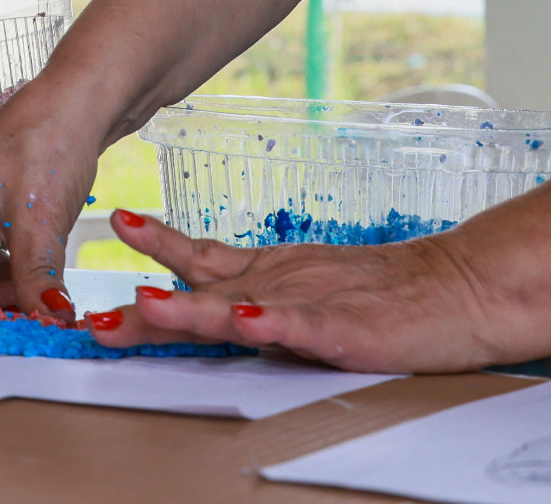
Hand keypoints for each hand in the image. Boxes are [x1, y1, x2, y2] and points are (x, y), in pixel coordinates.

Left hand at [78, 209, 488, 372]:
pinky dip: (274, 325)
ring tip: (148, 305)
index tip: (116, 221)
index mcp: (268, 272)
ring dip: (191, 310)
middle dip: (146, 306)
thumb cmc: (384, 294)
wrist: (457, 289)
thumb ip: (257, 293)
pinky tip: (249, 322)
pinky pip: (303, 330)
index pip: (201, 254)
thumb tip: (204, 301)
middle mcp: (278, 283)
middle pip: (201, 294)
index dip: (156, 241)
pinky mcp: (345, 330)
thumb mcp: (306, 284)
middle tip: (93, 315)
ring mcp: (309, 304)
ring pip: (239, 308)